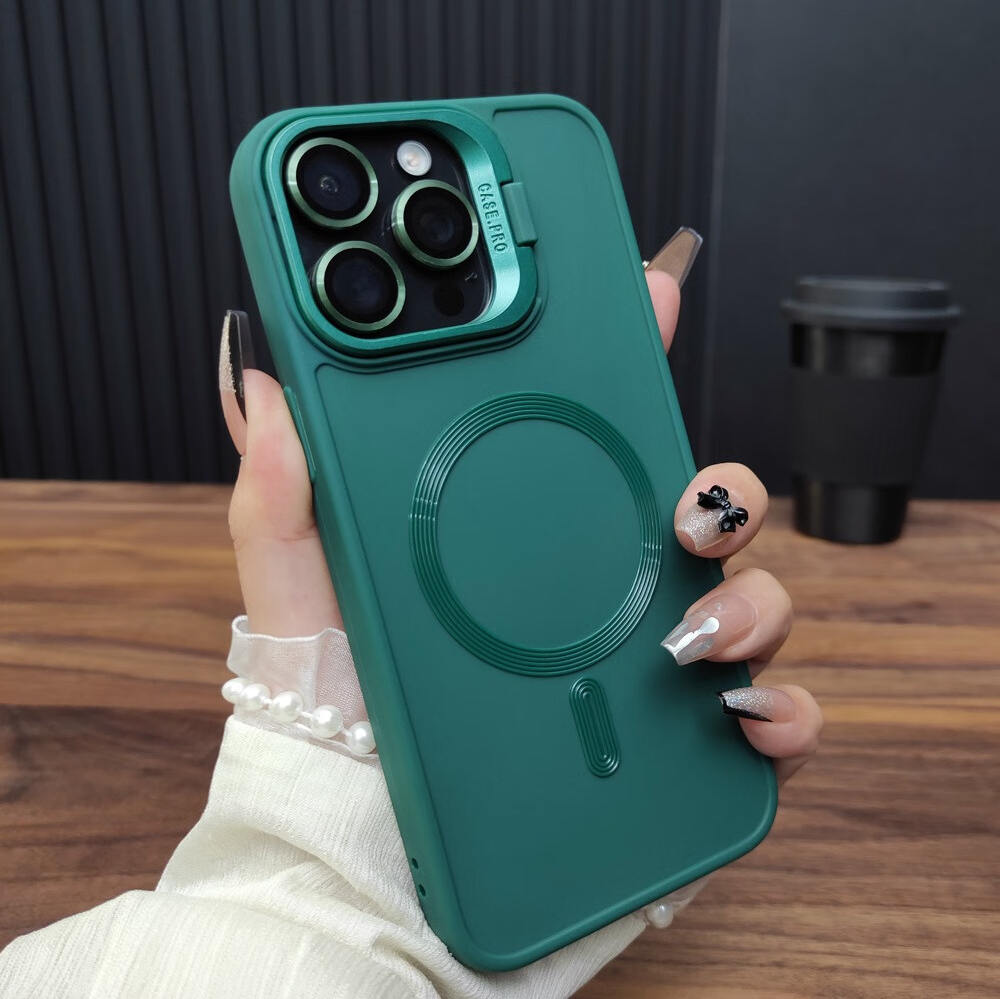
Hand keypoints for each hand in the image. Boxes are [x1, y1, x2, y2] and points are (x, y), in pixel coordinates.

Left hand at [219, 272, 821, 784]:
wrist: (369, 847)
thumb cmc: (341, 715)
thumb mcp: (304, 591)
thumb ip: (284, 490)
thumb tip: (262, 380)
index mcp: (528, 540)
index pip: (596, 433)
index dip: (631, 356)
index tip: (647, 288)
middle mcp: (600, 592)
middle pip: (699, 507)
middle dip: (721, 489)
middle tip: (687, 505)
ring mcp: (646, 666)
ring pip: (748, 600)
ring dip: (751, 601)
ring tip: (690, 636)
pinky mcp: (676, 747)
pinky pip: (763, 717)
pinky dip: (779, 711)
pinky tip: (741, 714)